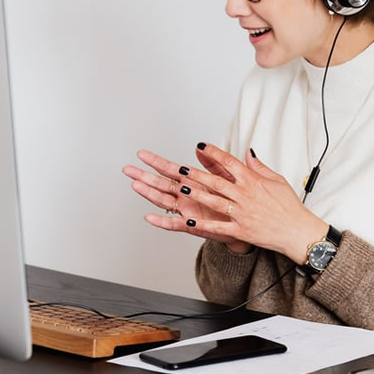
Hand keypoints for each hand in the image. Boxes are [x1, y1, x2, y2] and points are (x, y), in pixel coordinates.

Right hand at [123, 149, 249, 252]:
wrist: (244, 224)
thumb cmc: (233, 201)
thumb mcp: (225, 177)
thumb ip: (213, 163)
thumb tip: (201, 147)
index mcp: (193, 182)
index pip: (171, 169)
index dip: (156, 162)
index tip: (142, 154)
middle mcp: (186, 196)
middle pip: (161, 184)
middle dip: (144, 176)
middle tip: (128, 169)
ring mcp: (186, 210)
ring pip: (163, 201)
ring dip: (149, 194)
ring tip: (135, 185)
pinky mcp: (192, 225)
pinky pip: (174, 224)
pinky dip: (162, 221)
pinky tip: (149, 217)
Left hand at [172, 143, 327, 264]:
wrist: (297, 231)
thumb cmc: (289, 206)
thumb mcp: (277, 180)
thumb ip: (259, 166)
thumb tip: (247, 152)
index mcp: (253, 181)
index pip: (230, 162)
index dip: (214, 153)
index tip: (201, 146)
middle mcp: (246, 196)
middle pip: (217, 181)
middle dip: (197, 174)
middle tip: (181, 168)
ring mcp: (242, 213)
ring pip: (215, 201)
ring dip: (197, 194)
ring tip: (182, 188)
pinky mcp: (241, 230)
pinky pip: (219, 227)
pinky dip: (204, 224)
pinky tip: (190, 220)